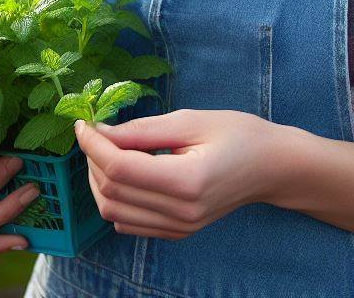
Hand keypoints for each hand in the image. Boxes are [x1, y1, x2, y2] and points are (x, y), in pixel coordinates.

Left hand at [74, 108, 278, 239]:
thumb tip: (101, 131)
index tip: (83, 123)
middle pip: (112, 192)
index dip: (93, 145)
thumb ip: (142, 129)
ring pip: (114, 212)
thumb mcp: (190, 120)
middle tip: (95, 131)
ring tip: (107, 149)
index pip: (120, 169)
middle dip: (93, 160)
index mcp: (186, 181)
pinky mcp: (177, 233)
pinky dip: (115, 198)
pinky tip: (124, 172)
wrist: (271, 166)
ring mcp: (179, 228)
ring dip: (99, 180)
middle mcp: (181, 213)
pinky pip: (129, 222)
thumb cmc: (237, 133)